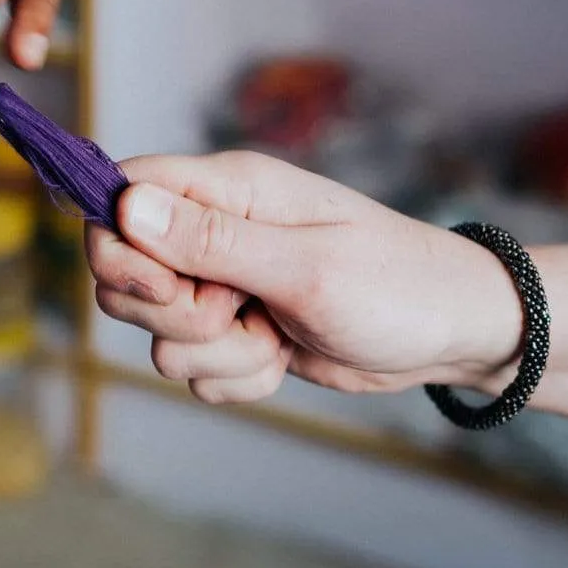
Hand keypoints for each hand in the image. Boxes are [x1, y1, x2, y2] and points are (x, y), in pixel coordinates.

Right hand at [85, 152, 525, 404]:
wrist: (451, 334)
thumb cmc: (396, 285)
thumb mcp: (305, 266)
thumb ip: (211, 240)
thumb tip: (125, 204)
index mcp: (225, 190)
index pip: (119, 196)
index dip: (117, 246)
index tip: (166, 286)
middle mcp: (213, 231)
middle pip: (123, 277)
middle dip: (173, 316)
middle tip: (236, 312)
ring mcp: (222, 284)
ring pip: (159, 334)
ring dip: (217, 354)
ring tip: (276, 335)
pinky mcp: (235, 332)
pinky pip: (194, 369)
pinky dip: (237, 376)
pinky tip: (283, 357)